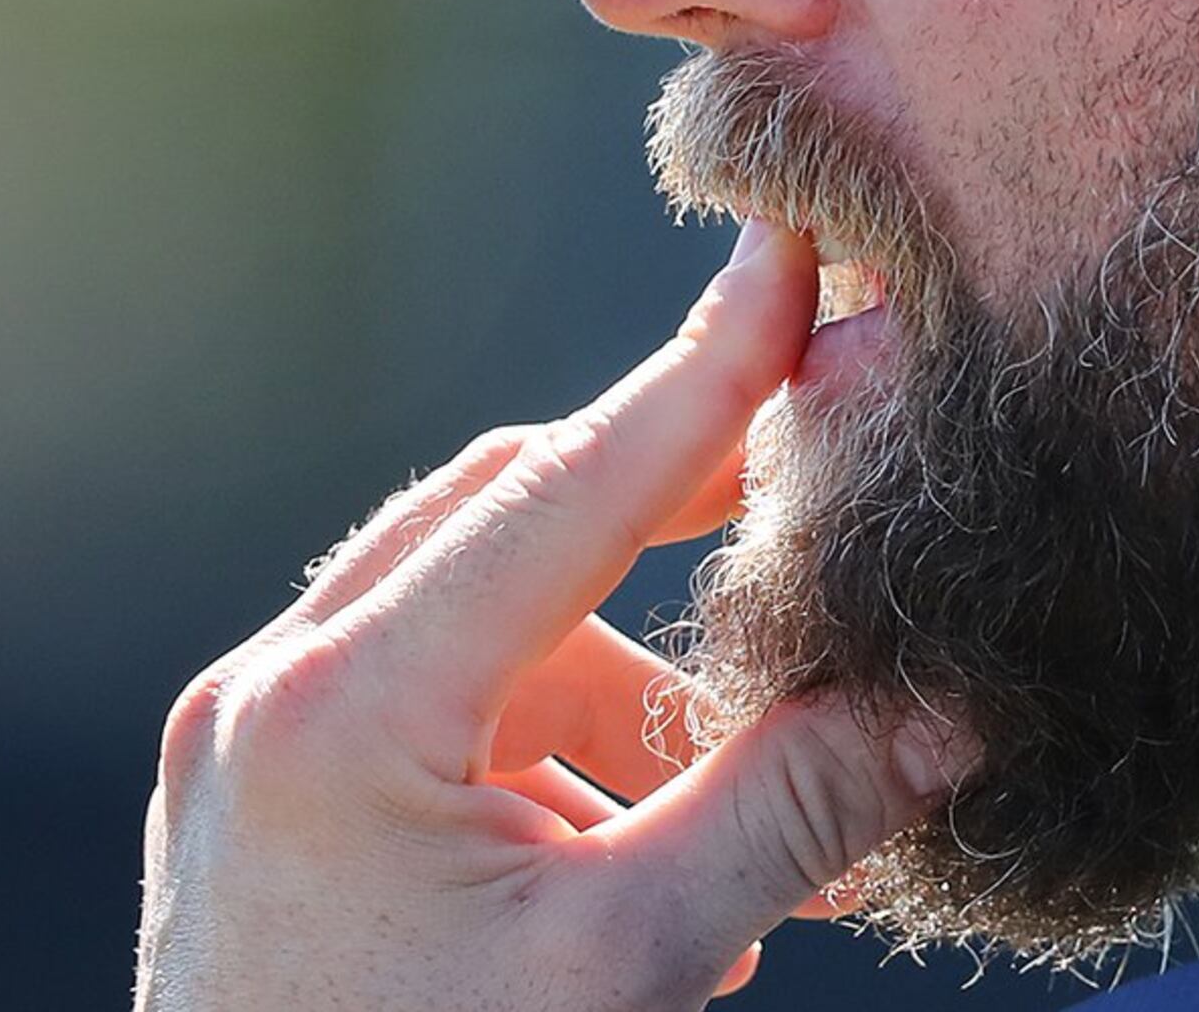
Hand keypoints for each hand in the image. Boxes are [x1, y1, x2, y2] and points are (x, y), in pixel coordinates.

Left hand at [132, 220, 958, 1009]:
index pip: (568, 489)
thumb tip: (950, 704)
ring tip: (744, 802)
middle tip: (822, 499)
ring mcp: (248, 753)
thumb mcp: (628, 966)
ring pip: (478, 617)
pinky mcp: (258, 810)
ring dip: (624, 675)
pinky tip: (641, 854)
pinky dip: (551, 740)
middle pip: (510, 519)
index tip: (793, 256)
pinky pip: (429, 706)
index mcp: (341, 712)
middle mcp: (270, 697)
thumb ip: (790, 813)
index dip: (703, 375)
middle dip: (676, 521)